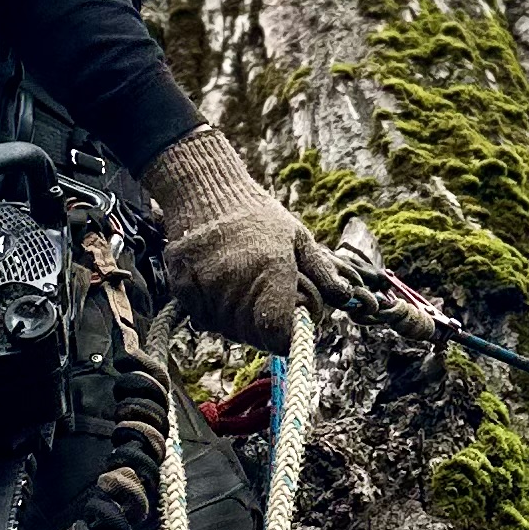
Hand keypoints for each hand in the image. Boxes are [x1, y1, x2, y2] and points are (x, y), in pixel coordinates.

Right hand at [143, 128, 350, 354]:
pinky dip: (214, 314)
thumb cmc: (258, 215)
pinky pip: (204, 319)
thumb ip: (321, 271)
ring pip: (228, 330)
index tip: (291, 330)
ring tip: (246, 294)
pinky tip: (222, 291)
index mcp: (271, 271)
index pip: (277, 332)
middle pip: (253, 336)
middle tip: (269, 308)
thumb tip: (344, 297)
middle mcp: (238, 284)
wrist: (206, 191)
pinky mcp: (184, 288)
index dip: (286, 338)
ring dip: (240, 323)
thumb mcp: (297, 237)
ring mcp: (208, 288)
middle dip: (266, 331)